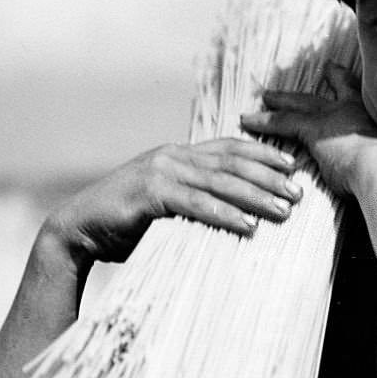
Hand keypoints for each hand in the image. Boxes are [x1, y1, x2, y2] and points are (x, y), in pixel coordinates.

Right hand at [43, 138, 302, 265]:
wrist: (78, 229)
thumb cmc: (125, 222)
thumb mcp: (165, 203)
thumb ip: (192, 198)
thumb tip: (231, 211)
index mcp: (178, 154)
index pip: (229, 148)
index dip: (263, 154)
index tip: (292, 165)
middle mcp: (172, 156)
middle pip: (231, 163)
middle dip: (268, 177)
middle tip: (298, 193)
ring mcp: (160, 172)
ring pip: (219, 182)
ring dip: (255, 196)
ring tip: (283, 210)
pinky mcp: (149, 194)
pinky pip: (195, 204)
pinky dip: (224, 214)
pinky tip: (247, 226)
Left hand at [241, 66, 376, 194]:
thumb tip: (375, 172)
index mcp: (370, 114)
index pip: (354, 92)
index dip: (342, 81)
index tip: (332, 68)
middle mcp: (350, 109)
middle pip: (323, 95)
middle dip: (311, 88)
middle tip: (310, 75)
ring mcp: (331, 117)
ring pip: (298, 106)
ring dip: (281, 102)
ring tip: (265, 97)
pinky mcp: (313, 130)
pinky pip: (281, 122)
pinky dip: (263, 121)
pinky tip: (247, 121)